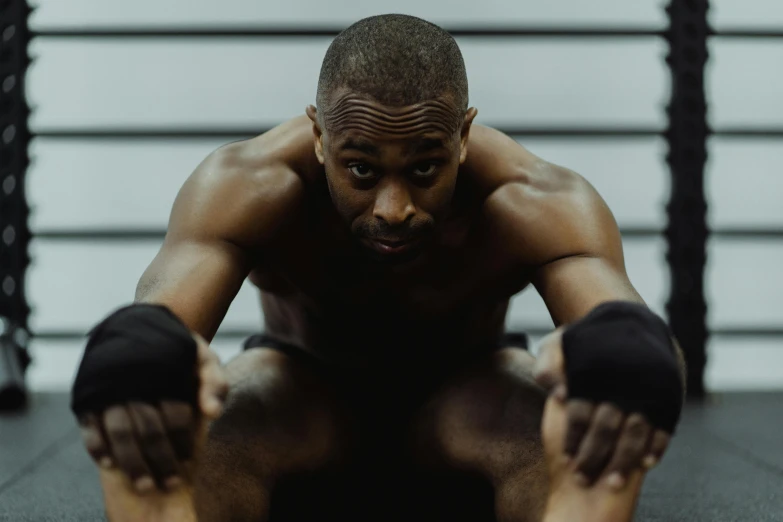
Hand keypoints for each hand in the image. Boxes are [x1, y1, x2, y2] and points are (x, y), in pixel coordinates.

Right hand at [77, 334, 227, 493]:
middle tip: (169, 482)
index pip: (175, 414)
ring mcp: (109, 388)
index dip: (183, 441)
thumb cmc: (177, 349)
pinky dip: (97, 446)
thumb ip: (214, 382)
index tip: (188, 461)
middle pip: (147, 428)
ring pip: (118, 431)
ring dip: (130, 462)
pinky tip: (109, 464)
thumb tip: (213, 414)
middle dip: (160, 459)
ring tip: (143, 483)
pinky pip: (89, 424)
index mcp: (165, 371)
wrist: (141, 324)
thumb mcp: (203, 357)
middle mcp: (135, 380)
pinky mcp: (88, 394)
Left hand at [533, 329, 669, 487]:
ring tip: (610, 482)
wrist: (630, 320)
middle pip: (606, 428)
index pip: (580, 414)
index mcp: (592, 371)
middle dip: (593, 458)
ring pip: (635, 433)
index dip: (572, 440)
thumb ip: (547, 366)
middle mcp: (620, 381)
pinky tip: (644, 464)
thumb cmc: (587, 341)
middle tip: (581, 479)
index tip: (565, 458)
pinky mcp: (667, 395)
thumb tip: (558, 394)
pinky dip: (655, 448)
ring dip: (623, 462)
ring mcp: (646, 390)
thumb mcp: (557, 344)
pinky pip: (663, 427)